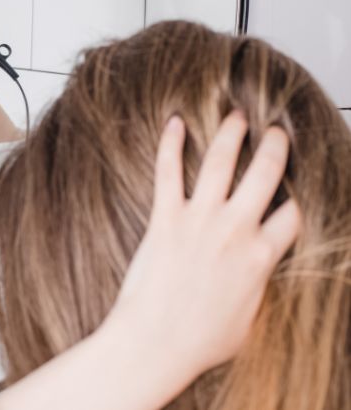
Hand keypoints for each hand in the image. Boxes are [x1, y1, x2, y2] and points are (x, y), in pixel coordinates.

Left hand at [104, 111, 300, 377]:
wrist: (156, 342)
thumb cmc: (199, 341)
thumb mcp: (248, 320)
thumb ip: (257, 289)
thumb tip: (258, 278)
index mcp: (261, 257)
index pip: (296, 214)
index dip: (301, 196)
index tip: (299, 185)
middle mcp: (235, 231)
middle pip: (266, 174)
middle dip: (275, 146)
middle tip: (276, 130)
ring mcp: (199, 221)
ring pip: (220, 162)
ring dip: (231, 134)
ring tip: (236, 115)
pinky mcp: (165, 219)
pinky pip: (168, 172)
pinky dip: (170, 144)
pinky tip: (173, 122)